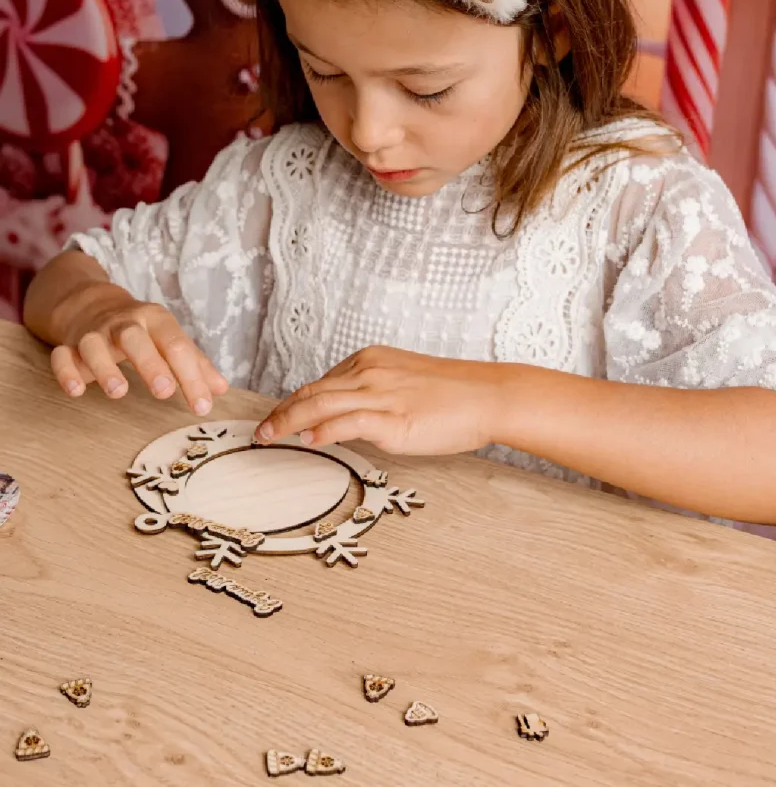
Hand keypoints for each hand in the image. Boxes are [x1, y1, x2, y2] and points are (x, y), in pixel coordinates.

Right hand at [50, 283, 228, 413]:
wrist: (92, 303)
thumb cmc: (141, 330)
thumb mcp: (169, 338)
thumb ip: (194, 364)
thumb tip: (221, 390)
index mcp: (156, 321)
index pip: (177, 346)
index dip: (192, 376)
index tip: (202, 407)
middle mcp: (124, 324)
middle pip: (135, 339)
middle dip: (150, 364)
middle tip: (164, 391)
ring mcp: (94, 334)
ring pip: (95, 345)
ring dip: (105, 368)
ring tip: (118, 392)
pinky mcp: (69, 345)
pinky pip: (62, 355)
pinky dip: (66, 371)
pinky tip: (77, 390)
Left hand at [255, 346, 502, 455]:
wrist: (487, 395)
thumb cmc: (453, 394)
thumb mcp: (404, 383)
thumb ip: (373, 395)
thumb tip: (346, 419)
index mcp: (370, 361)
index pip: (321, 383)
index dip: (295, 402)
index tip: (280, 416)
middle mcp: (370, 372)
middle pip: (311, 391)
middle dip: (281, 412)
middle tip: (261, 430)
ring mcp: (380, 394)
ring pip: (320, 405)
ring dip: (289, 422)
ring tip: (269, 437)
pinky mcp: (393, 418)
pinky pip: (348, 422)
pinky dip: (324, 431)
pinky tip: (309, 441)